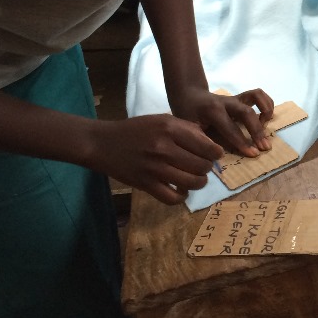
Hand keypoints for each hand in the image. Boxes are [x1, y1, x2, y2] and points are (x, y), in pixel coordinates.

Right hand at [86, 115, 224, 204]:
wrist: (102, 143)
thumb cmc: (134, 129)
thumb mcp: (161, 120)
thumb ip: (186, 128)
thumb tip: (209, 142)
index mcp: (170, 129)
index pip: (206, 146)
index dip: (215, 153)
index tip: (214, 155)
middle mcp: (164, 148)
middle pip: (202, 166)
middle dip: (207, 168)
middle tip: (203, 167)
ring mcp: (154, 168)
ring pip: (192, 183)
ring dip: (199, 183)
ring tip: (195, 179)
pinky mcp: (145, 184)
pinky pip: (172, 198)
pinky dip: (181, 197)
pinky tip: (180, 190)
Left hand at [170, 86, 274, 156]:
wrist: (188, 94)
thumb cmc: (188, 115)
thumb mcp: (189, 128)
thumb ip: (203, 140)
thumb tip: (217, 157)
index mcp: (212, 111)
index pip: (231, 128)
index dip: (243, 142)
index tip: (254, 154)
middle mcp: (226, 102)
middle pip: (246, 112)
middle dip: (257, 131)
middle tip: (265, 147)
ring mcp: (235, 98)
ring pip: (256, 96)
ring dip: (266, 109)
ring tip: (267, 125)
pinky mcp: (241, 97)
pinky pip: (258, 95)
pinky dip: (266, 103)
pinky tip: (267, 117)